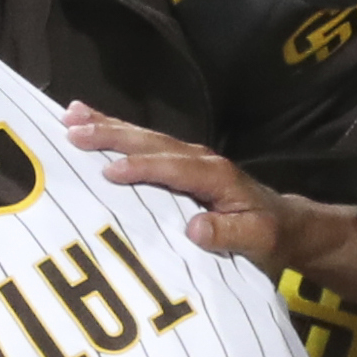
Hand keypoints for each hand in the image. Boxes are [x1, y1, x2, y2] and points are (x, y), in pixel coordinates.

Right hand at [79, 107, 356, 332]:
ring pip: (142, 136)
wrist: (287, 223)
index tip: (109, 173)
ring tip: (69, 117)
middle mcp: (199, 158)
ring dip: (105, 126)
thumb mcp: (258, 240)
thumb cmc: (271, 234)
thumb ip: (229, 234)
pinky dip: (115, 131)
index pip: (172, 168)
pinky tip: (89, 121)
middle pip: (150, 142)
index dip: (142, 169)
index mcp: (215, 175)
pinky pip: (143, 143)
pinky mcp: (179, 161)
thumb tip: (194, 229)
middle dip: (110, 135)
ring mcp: (188, 156)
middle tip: (71, 130)